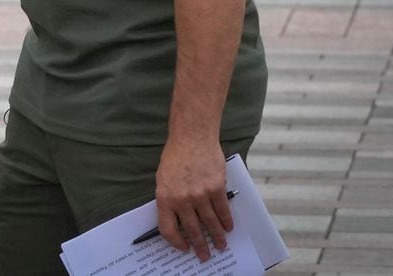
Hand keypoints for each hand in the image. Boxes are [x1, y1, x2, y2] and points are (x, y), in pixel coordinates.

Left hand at [155, 139, 232, 260]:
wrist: (192, 137)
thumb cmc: (175, 156)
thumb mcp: (163, 179)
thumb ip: (170, 199)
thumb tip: (178, 219)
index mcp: (165, 198)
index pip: (168, 229)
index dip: (176, 242)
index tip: (184, 248)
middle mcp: (182, 199)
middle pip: (192, 230)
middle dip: (200, 246)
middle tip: (205, 255)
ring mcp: (200, 195)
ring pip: (210, 223)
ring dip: (217, 237)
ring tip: (221, 245)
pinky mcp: (216, 188)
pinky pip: (223, 210)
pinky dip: (227, 221)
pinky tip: (228, 227)